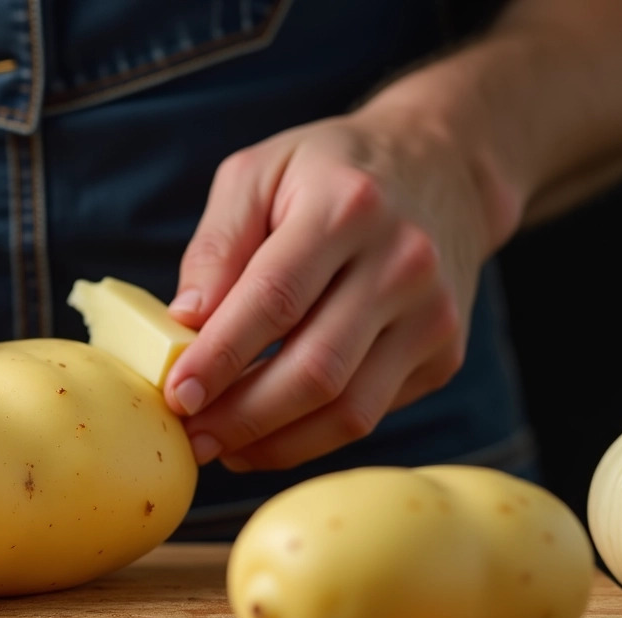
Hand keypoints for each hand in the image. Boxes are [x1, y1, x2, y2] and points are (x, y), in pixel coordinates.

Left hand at [165, 109, 513, 470]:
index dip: (221, 356)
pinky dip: (312, 438)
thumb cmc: (328, 171)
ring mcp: (433, 315)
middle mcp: (402, 263)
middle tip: (193, 438)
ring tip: (224, 449)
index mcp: (348, 207)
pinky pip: (371, 415)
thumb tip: (184, 323)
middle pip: (315, 369)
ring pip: (349, 410)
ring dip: (276, 443)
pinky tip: (268, 435)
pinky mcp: (444, 354)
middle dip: (243, 417)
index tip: (177, 395)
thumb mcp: (258, 173)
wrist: (442, 165)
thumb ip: (217, 245)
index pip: (275, 298)